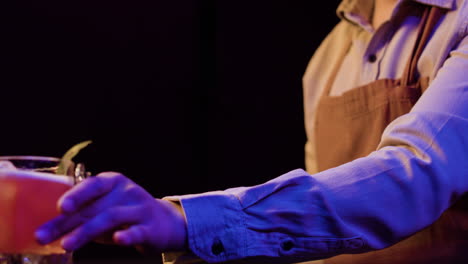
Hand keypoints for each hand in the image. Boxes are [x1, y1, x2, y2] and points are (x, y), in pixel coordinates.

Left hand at [35, 172, 187, 252]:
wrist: (163, 223)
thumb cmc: (124, 215)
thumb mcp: (104, 209)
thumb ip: (81, 213)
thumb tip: (47, 227)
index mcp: (114, 182)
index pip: (93, 185)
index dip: (76, 195)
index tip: (60, 208)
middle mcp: (127, 192)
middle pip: (95, 207)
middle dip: (67, 223)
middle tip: (44, 236)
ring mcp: (140, 209)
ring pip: (112, 218)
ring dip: (86, 231)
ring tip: (66, 244)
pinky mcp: (151, 228)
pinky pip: (138, 231)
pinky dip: (128, 235)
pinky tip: (118, 240)